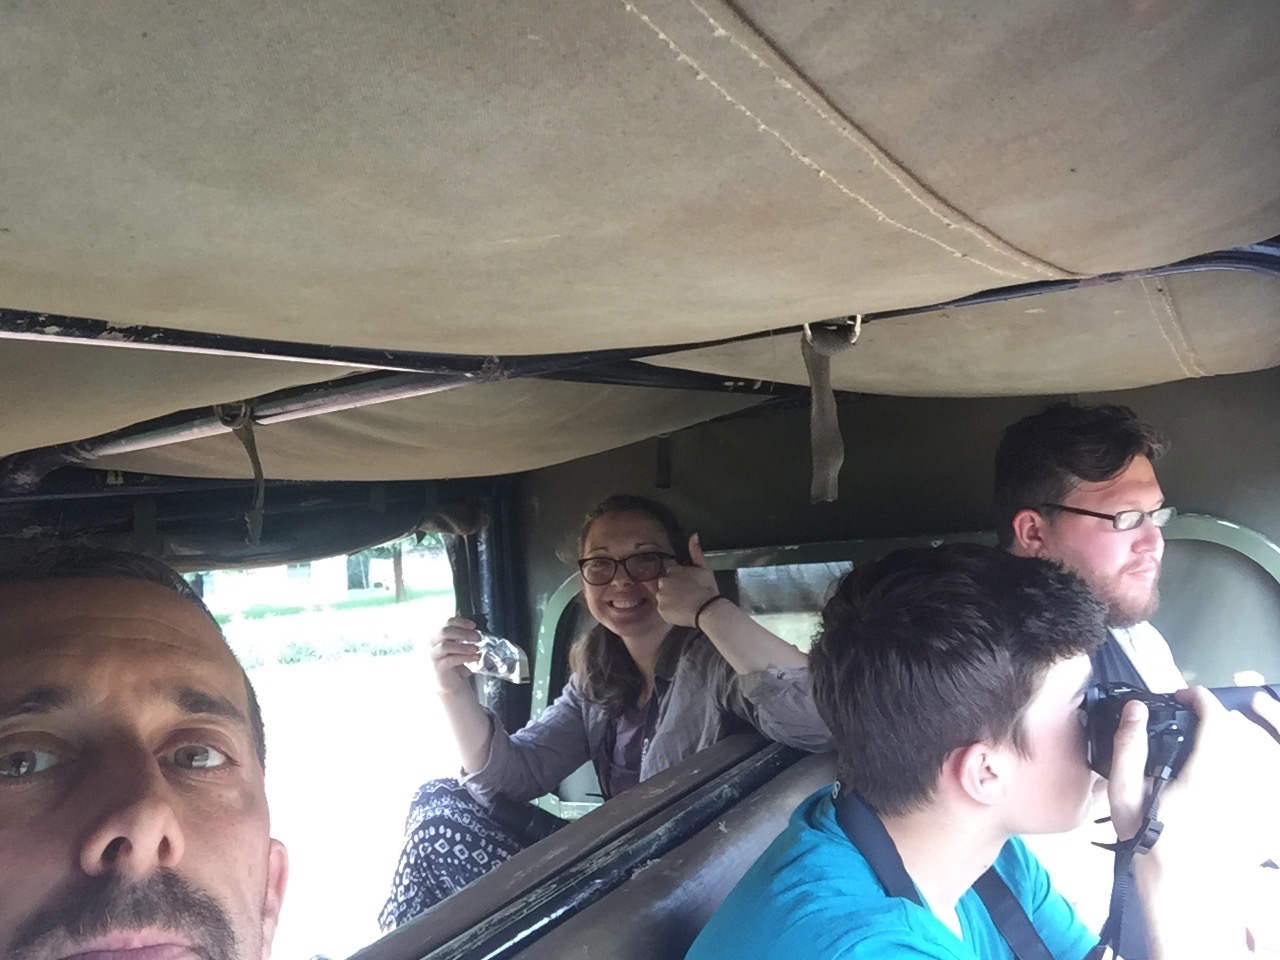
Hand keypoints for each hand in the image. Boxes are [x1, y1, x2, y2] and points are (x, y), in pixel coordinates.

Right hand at [430, 616, 481, 695]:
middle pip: (444, 632)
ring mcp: (434, 656)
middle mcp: (433, 644)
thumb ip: (465, 638)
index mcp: (440, 635)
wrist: (453, 684)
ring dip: (462, 646)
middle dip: (463, 633)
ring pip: (444, 645)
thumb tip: (475, 630)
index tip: (474, 626)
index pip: (447, 623)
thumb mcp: (462, 647)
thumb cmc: (458, 663)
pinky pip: (449, 660)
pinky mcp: (437, 668)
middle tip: (477, 637)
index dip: (461, 622)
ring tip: (476, 649)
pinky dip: (464, 657)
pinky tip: (475, 658)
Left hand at [655, 534, 719, 626]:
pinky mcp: (661, 609)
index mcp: (672, 570)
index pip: (672, 575)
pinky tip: (681, 612)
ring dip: (671, 601)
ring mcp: (660, 596)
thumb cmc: (707, 588)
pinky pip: (663, 610)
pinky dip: (670, 612)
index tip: (689, 587)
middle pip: (665, 586)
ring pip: (663, 598)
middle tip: (687, 597)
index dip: (680, 581)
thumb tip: (694, 535)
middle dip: (673, 590)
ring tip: (684, 606)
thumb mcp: (704, 568)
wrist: (707, 609)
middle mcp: (663, 581)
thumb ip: (696, 552)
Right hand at [1111, 687, 1279, 867]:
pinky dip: (1254, 761)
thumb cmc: (1151, 843)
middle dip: (1215, 716)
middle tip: (1190, 718)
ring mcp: (1256, 801)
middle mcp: (1239, 784)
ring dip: (1236, 736)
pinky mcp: (1265, 816)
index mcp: (1206, 775)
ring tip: (1211, 739)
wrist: (1186, 892)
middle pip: (1240, 731)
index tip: (1182, 697)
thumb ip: (1128, 747)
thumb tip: (1135, 710)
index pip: (1216, 719)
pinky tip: (1234, 766)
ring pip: (1259, 751)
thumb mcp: (1124, 795)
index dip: (1198, 698)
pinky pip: (1266, 775)